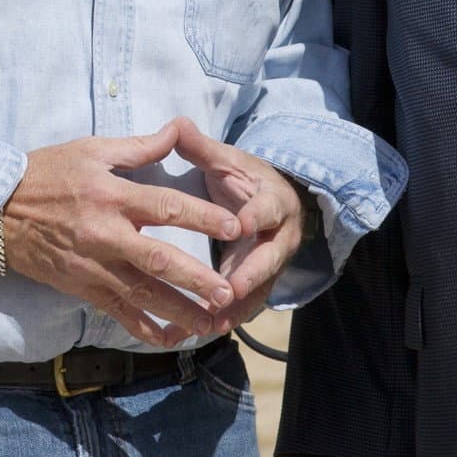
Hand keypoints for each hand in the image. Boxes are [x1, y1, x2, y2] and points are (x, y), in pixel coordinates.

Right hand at [0, 121, 242, 345]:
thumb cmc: (46, 172)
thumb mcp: (91, 150)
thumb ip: (138, 146)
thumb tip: (177, 129)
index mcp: (112, 196)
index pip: (166, 207)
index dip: (202, 218)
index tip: (234, 228)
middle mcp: (106, 234)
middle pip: (159, 261)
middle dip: (196, 280)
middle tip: (227, 293)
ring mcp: (93, 265)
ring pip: (142, 294)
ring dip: (178, 310)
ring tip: (210, 324)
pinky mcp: (81, 286)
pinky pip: (117, 312)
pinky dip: (143, 327)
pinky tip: (168, 338)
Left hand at [171, 118, 311, 324]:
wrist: (271, 202)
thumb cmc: (243, 179)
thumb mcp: (226, 160)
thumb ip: (202, 147)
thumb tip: (177, 124)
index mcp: (273, 201)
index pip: (268, 208)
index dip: (258, 216)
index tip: (244, 224)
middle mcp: (278, 237)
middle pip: (269, 259)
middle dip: (250, 275)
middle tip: (230, 290)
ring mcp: (270, 265)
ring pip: (257, 289)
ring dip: (235, 307)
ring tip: (211, 323)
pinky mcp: (257, 285)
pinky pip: (242, 305)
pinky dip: (222, 318)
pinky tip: (197, 332)